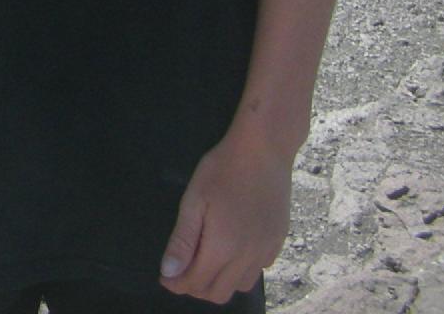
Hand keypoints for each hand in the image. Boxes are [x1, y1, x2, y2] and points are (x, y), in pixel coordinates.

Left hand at [158, 129, 292, 303]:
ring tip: (204, 260)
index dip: (176, 283)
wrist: (264, 151)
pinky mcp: (278, 242)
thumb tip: (170, 273)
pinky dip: (240, 270)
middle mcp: (248, 256)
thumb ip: (182, 240)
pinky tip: (231, 250)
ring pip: (240, 286)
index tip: (165, 276)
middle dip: (196, 286)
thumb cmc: (222, 170)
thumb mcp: (194, 200)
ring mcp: (266, 250)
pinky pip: (258, 270)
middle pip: (219, 292)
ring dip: (220, 281)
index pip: (196, 282)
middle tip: (182, 268)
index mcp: (223, 247)